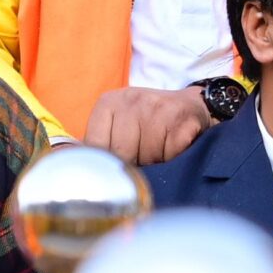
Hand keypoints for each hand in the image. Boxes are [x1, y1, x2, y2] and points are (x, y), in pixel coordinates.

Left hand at [82, 85, 210, 166]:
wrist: (193, 106)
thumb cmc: (149, 122)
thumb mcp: (118, 123)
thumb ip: (99, 142)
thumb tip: (79, 172)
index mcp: (109, 102)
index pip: (95, 146)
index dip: (107, 163)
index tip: (116, 166)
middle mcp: (132, 100)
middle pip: (122, 154)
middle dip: (133, 165)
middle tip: (142, 159)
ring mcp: (158, 108)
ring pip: (147, 157)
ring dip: (154, 163)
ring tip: (159, 152)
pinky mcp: (182, 119)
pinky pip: (170, 155)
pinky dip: (172, 159)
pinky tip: (174, 148)